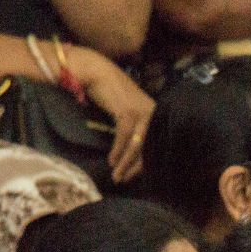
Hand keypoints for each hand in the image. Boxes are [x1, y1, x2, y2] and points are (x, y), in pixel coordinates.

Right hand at [70, 47, 154, 184]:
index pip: (153, 142)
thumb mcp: (126, 110)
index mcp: (154, 113)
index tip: (132, 175)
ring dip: (125, 163)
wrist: (96, 72)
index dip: (143, 161)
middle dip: (135, 167)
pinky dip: (118, 151)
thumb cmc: (109, 91)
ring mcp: (141, 112)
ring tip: (116, 176)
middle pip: (148, 147)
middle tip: (124, 180)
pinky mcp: (128, 112)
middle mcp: (152, 113)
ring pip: (136, 145)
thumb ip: (133, 126)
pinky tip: (112, 161)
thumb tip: (133, 151)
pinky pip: (124, 138)